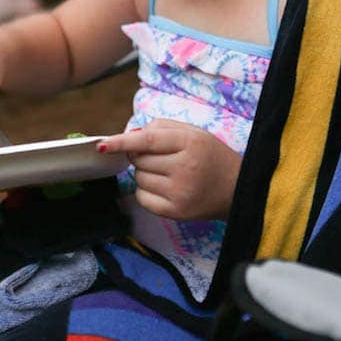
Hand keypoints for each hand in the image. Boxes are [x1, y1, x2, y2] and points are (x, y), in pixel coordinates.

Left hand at [100, 120, 241, 220]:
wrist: (238, 189)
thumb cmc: (211, 156)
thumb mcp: (194, 133)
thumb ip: (161, 128)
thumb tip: (130, 136)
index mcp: (190, 143)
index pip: (147, 140)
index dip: (122, 141)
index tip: (103, 145)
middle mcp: (185, 168)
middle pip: (139, 160)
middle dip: (141, 157)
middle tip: (162, 158)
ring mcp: (180, 192)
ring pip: (139, 178)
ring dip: (145, 174)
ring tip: (168, 173)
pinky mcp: (176, 212)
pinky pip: (142, 198)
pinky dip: (146, 191)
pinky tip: (164, 187)